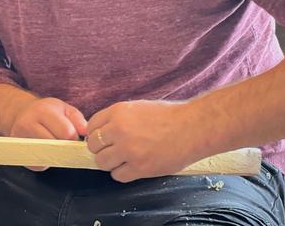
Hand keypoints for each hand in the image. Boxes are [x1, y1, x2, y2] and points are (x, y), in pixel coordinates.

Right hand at [10, 97, 87, 171]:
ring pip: (47, 156)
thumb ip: (77, 119)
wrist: (21, 114)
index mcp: (42, 111)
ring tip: (57, 146)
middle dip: (66, 147)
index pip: (65, 132)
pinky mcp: (19, 153)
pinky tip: (46, 152)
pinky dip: (46, 161)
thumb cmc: (46, 112)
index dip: (74, 138)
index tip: (74, 137)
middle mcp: (28, 124)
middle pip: (56, 146)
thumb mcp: (64, 108)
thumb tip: (86, 132)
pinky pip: (38, 165)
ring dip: (56, 155)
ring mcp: (20, 140)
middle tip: (66, 143)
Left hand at [86, 100, 204, 181]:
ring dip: (109, 163)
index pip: (91, 126)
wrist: (193, 127)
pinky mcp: (139, 167)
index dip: (95, 134)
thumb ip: (118, 118)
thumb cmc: (169, 116)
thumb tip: (103, 130)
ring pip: (102, 162)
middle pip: (93, 145)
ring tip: (121, 160)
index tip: (101, 139)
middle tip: (111, 150)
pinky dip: (122, 173)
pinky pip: (118, 175)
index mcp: (118, 112)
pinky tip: (131, 167)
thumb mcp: (137, 107)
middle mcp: (119, 130)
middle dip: (100, 149)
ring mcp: (128, 150)